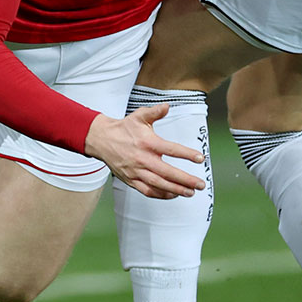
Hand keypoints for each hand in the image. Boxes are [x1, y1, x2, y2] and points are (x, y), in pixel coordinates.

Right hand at [84, 104, 205, 199]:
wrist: (101, 139)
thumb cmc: (123, 128)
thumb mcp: (140, 116)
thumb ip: (155, 112)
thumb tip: (167, 106)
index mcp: (147, 143)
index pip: (171, 149)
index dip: (187, 154)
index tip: (200, 158)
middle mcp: (142, 159)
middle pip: (167, 172)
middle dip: (186, 180)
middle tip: (200, 184)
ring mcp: (136, 171)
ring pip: (158, 184)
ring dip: (176, 190)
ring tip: (190, 192)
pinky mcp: (130, 180)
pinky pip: (147, 191)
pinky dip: (161, 195)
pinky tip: (173, 194)